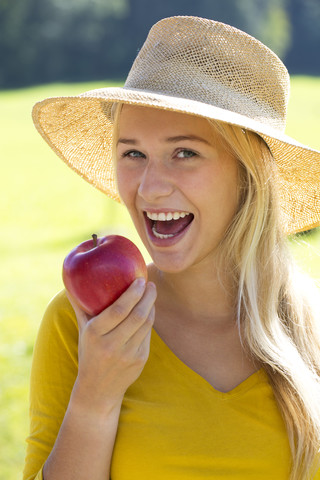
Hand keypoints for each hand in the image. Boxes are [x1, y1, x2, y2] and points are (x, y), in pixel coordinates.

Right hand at [67, 278, 156, 415]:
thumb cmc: (89, 353)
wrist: (98, 391)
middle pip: (136, 315)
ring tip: (151, 293)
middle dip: (147, 296)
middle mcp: (112, 345)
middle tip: (150, 283)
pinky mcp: (140, 360)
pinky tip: (149, 310)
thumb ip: (81, 307)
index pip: (118, 310)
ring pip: (146, 324)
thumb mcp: (82, 332)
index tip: (139, 280)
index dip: (132, 294)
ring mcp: (128, 354)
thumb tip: (72, 283)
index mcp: (95, 334)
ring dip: (151, 306)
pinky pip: (148, 334)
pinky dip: (150, 319)